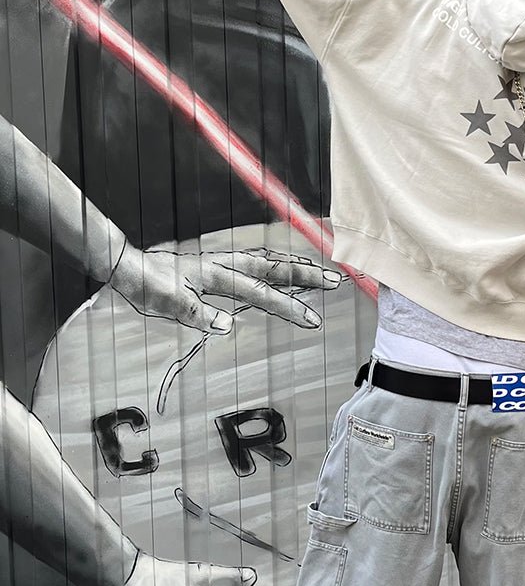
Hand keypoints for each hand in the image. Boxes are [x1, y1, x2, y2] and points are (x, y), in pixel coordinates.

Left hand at [109, 244, 342, 333]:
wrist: (127, 266)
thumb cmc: (146, 286)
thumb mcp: (167, 305)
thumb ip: (197, 314)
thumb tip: (227, 325)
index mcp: (216, 275)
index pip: (260, 292)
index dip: (288, 306)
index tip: (313, 319)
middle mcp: (226, 263)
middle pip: (274, 267)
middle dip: (307, 276)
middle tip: (337, 281)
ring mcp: (224, 260)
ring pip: (268, 260)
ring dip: (296, 266)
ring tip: (323, 272)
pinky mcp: (220, 263)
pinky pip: (257, 260)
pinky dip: (277, 261)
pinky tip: (285, 267)